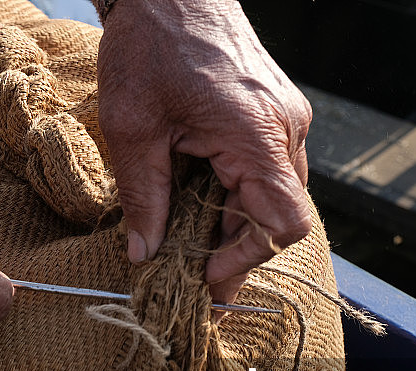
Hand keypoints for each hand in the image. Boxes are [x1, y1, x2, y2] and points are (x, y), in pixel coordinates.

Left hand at [97, 0, 311, 303]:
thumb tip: (144, 253)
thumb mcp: (133, 129)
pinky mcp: (266, 113)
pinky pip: (260, 169)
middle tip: (189, 279)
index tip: (203, 276)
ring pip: (268, 195)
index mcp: (257, 136)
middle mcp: (283, 130)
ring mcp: (280, 120)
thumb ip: (143, 197)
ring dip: (229, 225)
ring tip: (185, 248)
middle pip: (275, 215)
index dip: (245, 260)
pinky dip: (230, 196)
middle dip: (232, 252)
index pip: (282, 224)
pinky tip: (193, 206)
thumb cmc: (150, 46)